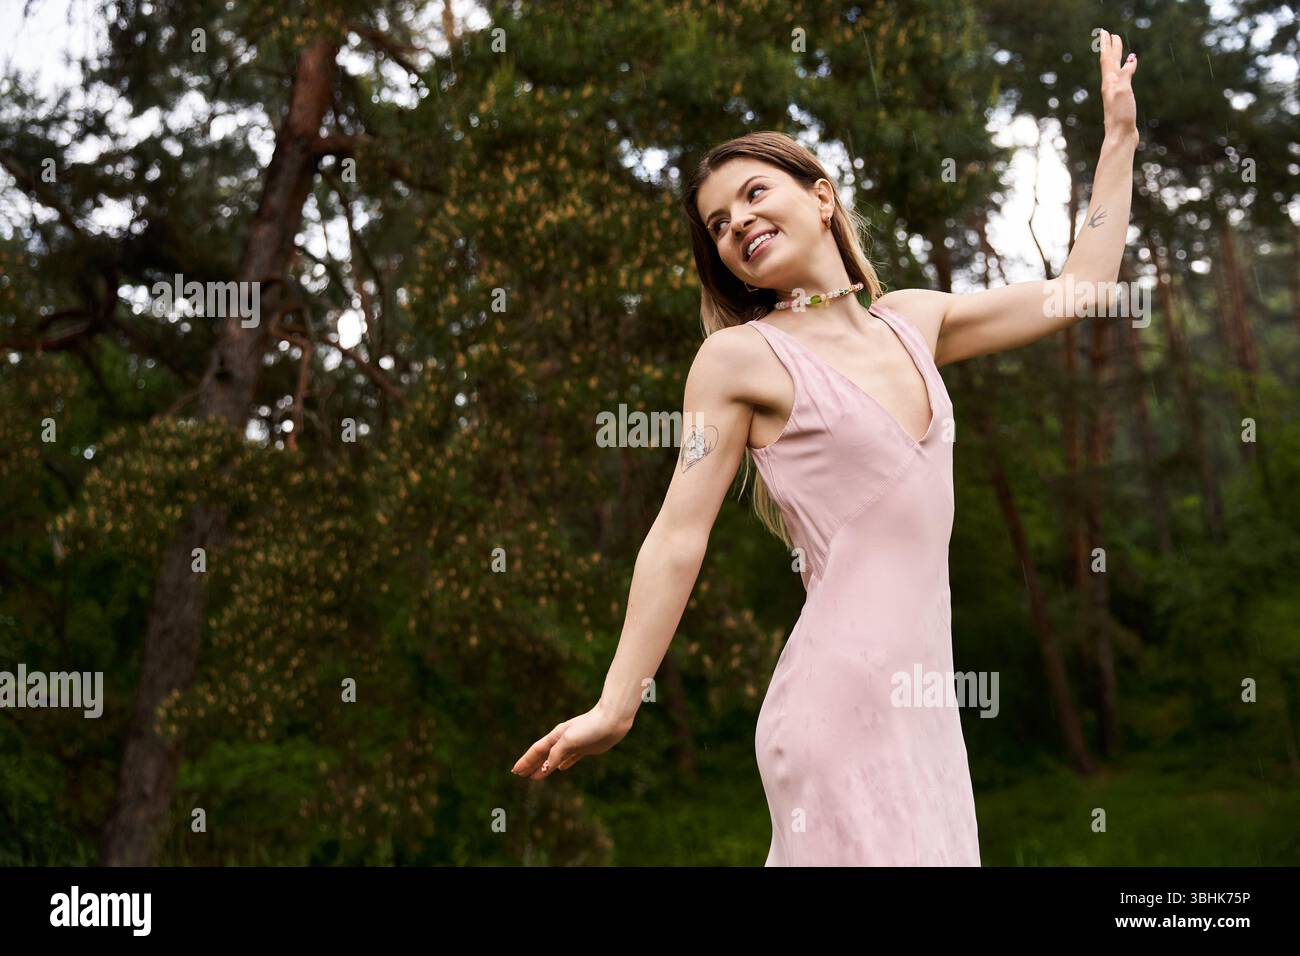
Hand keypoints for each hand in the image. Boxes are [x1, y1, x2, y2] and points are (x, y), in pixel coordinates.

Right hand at [510, 702, 632, 779]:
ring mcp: (574, 744)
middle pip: (543, 755)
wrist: (613, 720)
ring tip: (536, 776)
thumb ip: (556, 753)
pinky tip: (561, 769)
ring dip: (544, 767)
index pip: (536, 751)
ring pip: (555, 758)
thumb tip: (545, 768)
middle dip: (531, 765)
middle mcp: (563, 740)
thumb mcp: (570, 740)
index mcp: (556, 736)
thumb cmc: (591, 727)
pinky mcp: (586, 748)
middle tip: (520, 775)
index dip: (525, 761)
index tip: (515, 771)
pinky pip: (570, 758)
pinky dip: (563, 764)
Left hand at [1096, 28, 1137, 138]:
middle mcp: (1111, 87)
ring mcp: (1116, 94)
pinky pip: (1122, 79)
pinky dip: (1125, 70)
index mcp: (1109, 83)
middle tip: (1110, 35)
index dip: (1107, 46)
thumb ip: (1126, 74)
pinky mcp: (1122, 100)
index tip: (1106, 32)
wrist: (1120, 137)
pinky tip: (1128, 70)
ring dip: (1117, 58)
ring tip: (1118, 49)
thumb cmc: (1121, 116)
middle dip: (1111, 48)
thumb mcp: (1123, 91)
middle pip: (1110, 63)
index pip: (1107, 60)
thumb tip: (1130, 59)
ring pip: (1115, 71)